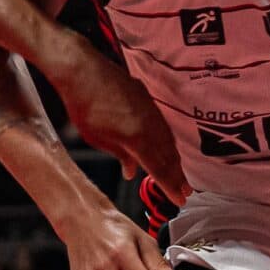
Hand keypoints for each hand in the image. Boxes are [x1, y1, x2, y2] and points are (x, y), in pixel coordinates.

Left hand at [48, 43, 190, 203]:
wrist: (82, 70)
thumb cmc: (84, 105)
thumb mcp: (98, 138)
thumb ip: (120, 155)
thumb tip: (131, 171)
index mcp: (137, 139)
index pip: (159, 169)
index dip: (171, 186)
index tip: (180, 200)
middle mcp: (149, 126)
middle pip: (168, 156)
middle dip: (178, 177)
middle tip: (186, 193)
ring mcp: (150, 111)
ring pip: (168, 140)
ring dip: (175, 160)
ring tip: (180, 175)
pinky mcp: (147, 99)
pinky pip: (163, 126)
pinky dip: (167, 141)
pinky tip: (167, 147)